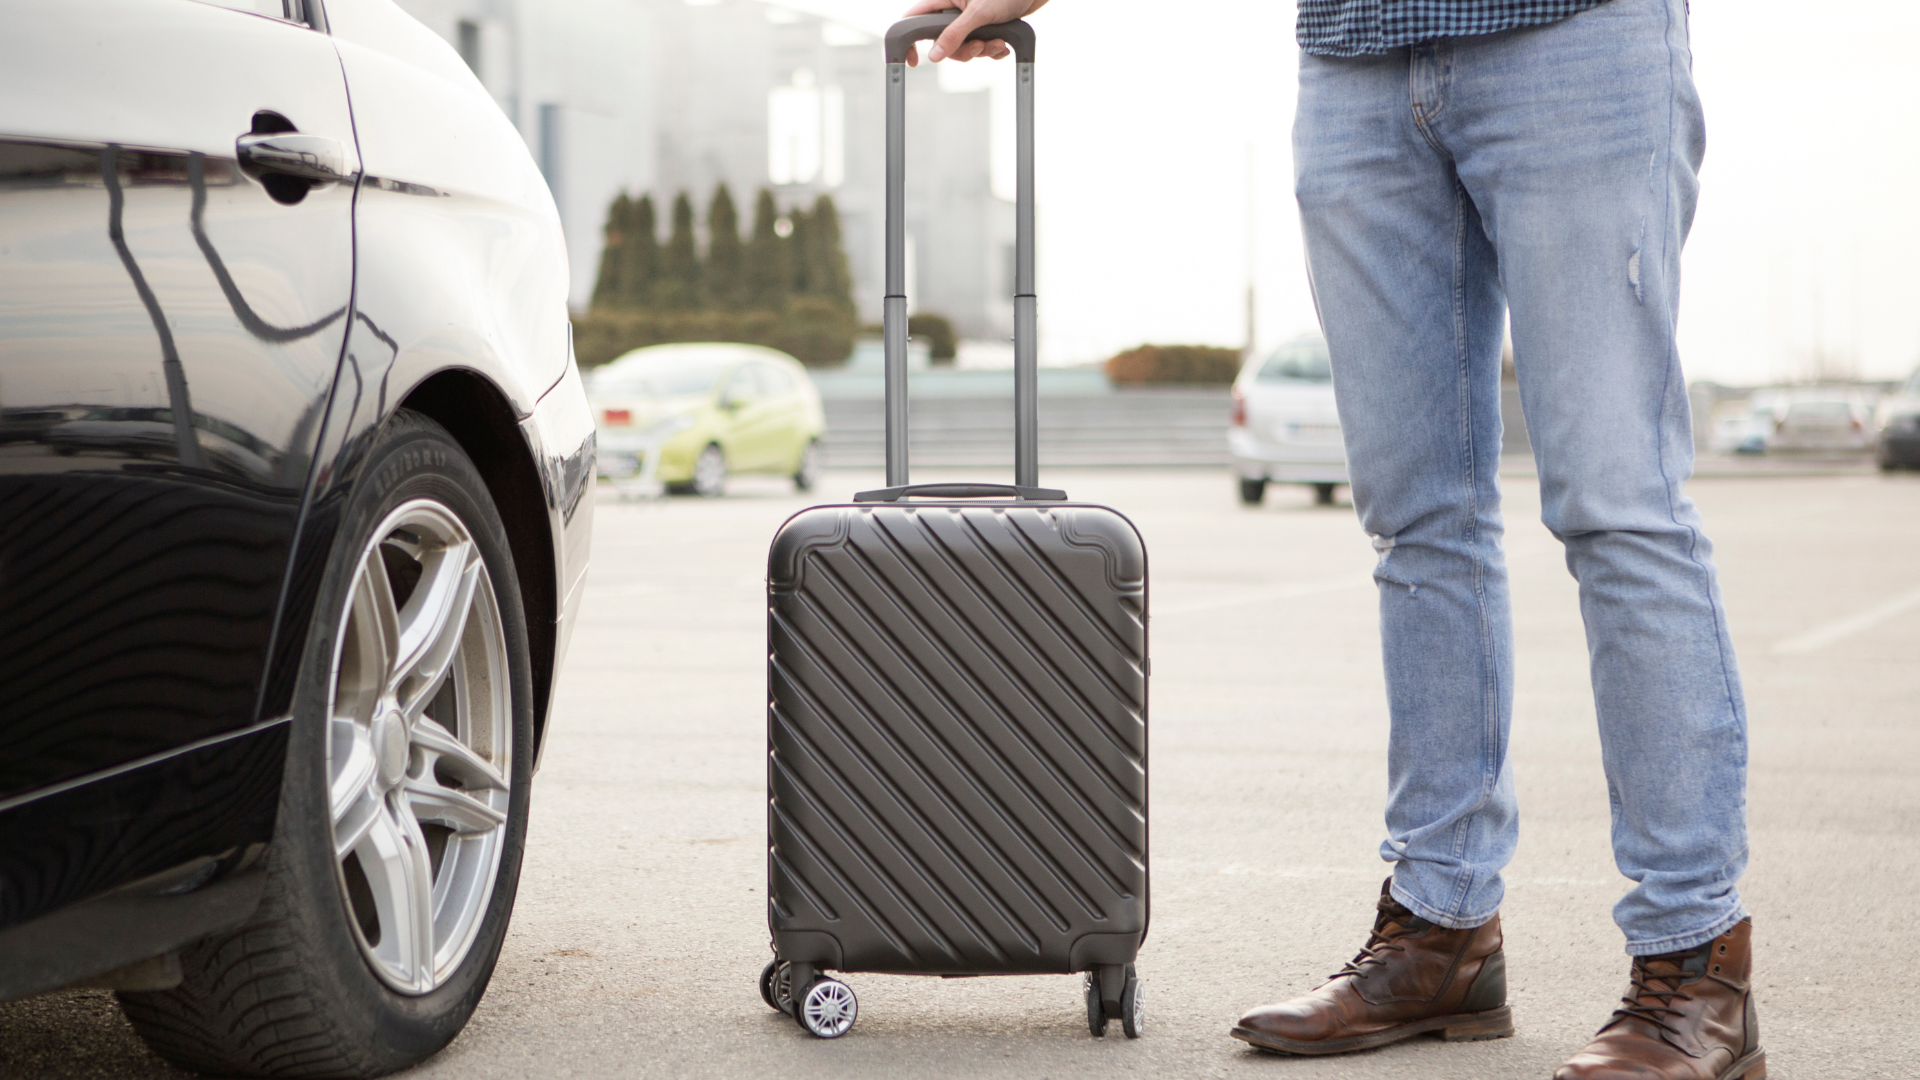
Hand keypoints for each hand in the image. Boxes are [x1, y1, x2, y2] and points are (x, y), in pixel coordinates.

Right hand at [902, 0, 1048, 65]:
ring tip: (997, 41)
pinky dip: (991, 50)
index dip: (909, 40)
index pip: (914, 19)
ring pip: (962, 48)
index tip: (912, 60)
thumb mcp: (978, 13)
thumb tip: (934, 56)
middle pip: (942, 42)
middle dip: (962, 50)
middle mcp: (953, 10)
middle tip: (979, 45)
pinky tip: (1003, 42)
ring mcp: (968, 21)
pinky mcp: (983, 28)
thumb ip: (954, 34)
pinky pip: (979, 48)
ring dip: (981, 50)